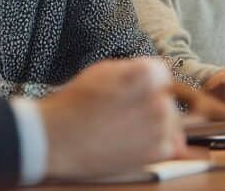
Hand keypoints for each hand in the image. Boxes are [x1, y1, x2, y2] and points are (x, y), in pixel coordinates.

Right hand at [37, 58, 185, 179]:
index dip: (146, 84)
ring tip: (123, 129)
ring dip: (152, 126)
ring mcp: (159, 128)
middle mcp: (157, 100)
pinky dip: (153, 146)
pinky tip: (129, 143)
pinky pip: (168, 146)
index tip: (133, 94)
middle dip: (150, 106)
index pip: (162, 74)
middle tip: (123, 115)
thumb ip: (134, 71)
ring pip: (168, 124)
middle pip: (166, 100)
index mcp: (145, 75)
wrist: (56, 138)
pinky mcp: (156, 152)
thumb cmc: (74, 103)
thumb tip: (157, 79)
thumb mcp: (102, 70)